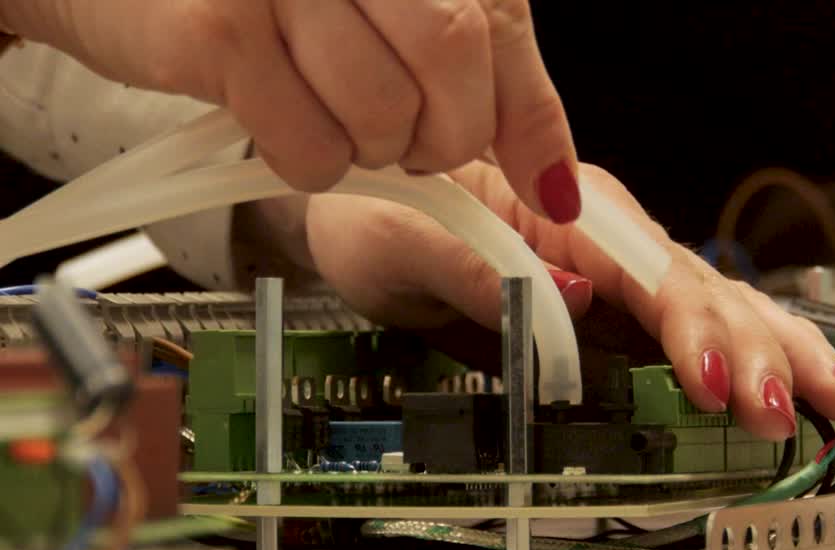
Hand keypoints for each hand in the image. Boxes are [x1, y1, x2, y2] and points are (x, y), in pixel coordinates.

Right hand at [0, 0, 579, 219]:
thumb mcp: (380, 10)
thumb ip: (478, 70)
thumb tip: (554, 178)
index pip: (499, 20)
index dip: (529, 118)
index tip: (549, 188)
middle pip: (454, 58)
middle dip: (445, 134)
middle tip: (411, 142)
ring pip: (385, 111)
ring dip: (370, 147)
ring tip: (333, 116)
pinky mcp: (222, 29)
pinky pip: (311, 146)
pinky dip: (310, 161)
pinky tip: (280, 122)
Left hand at [292, 163, 834, 439]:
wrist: (366, 218)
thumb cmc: (381, 220)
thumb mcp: (405, 243)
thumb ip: (477, 269)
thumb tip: (570, 299)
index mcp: (566, 210)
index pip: (647, 270)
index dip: (686, 329)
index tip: (710, 384)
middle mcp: (611, 236)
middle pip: (702, 290)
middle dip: (755, 353)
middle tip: (788, 412)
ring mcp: (625, 271)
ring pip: (723, 307)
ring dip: (779, 354)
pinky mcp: (624, 308)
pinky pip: (702, 329)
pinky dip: (754, 357)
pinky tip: (796, 382)